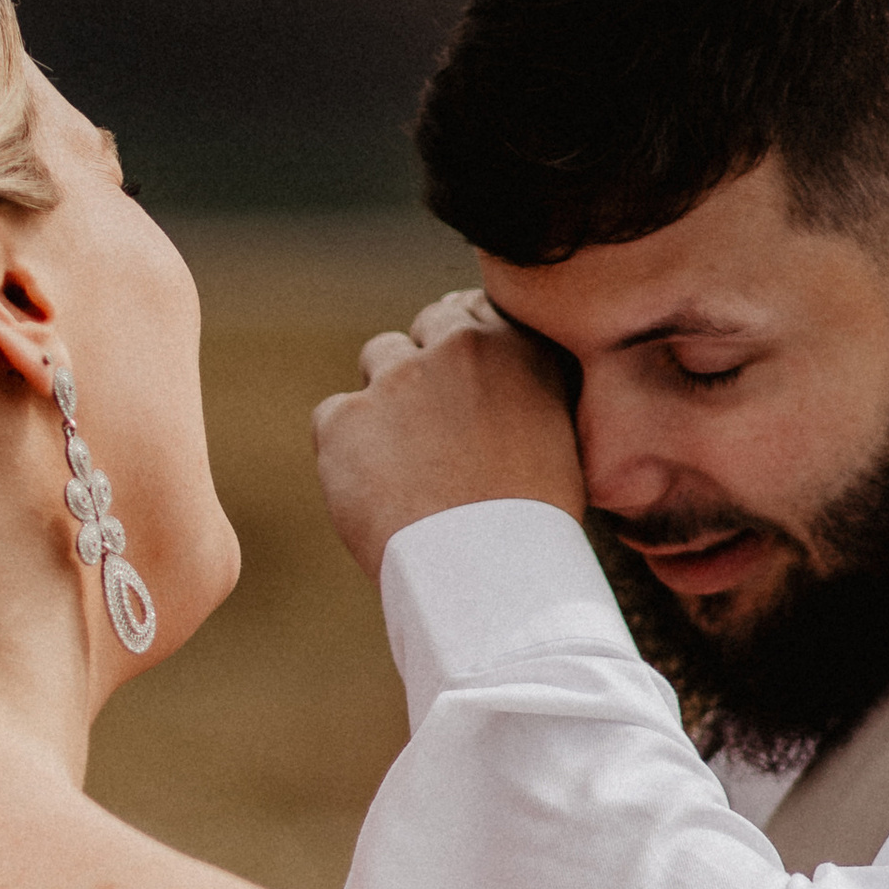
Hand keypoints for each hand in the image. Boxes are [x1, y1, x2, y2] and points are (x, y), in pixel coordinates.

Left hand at [313, 289, 584, 581]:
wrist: (488, 576)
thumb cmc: (530, 527)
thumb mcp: (556, 440)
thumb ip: (522, 393)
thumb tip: (492, 390)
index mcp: (517, 347)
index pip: (471, 313)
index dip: (458, 350)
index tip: (459, 387)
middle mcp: (457, 348)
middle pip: (422, 330)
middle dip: (422, 368)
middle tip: (430, 431)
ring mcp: (397, 378)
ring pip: (377, 361)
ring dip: (386, 400)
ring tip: (406, 467)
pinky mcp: (345, 417)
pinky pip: (333, 417)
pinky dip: (346, 450)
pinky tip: (375, 494)